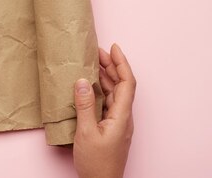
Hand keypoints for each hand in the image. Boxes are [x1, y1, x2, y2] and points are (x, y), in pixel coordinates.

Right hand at [73, 44, 135, 177]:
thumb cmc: (97, 164)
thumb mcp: (86, 132)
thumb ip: (84, 105)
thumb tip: (83, 81)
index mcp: (122, 116)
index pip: (127, 83)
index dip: (121, 63)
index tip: (113, 48)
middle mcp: (123, 117)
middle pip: (122, 85)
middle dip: (112, 66)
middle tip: (98, 51)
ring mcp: (118, 122)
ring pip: (116, 93)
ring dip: (107, 77)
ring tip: (94, 63)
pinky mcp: (111, 127)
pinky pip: (109, 102)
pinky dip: (102, 89)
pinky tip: (92, 86)